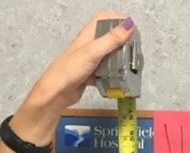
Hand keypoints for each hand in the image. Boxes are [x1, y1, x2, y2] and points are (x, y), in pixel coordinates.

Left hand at [0, 11, 134, 152]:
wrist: (54, 96)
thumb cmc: (69, 71)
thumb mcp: (92, 53)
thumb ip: (111, 40)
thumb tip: (130, 25)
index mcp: (88, 36)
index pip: (104, 19)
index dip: (118, 21)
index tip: (133, 31)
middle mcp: (89, 46)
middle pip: (110, 38)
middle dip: (124, 44)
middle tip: (135, 54)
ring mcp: (89, 62)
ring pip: (109, 56)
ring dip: (120, 61)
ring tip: (131, 69)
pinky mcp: (89, 76)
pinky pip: (105, 72)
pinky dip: (113, 76)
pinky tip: (119, 82)